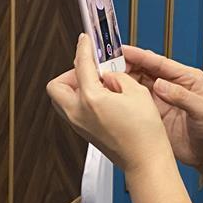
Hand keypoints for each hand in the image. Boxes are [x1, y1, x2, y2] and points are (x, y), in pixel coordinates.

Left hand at [45, 34, 171, 171]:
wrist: (145, 161)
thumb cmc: (144, 133)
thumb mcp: (137, 92)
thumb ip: (117, 77)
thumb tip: (107, 75)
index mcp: (90, 99)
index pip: (81, 65)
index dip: (84, 48)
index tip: (85, 40)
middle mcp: (78, 113)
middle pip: (57, 85)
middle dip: (71, 73)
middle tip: (90, 69)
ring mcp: (78, 125)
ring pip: (62, 99)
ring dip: (75, 87)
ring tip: (98, 84)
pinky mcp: (84, 133)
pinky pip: (72, 110)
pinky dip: (81, 100)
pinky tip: (101, 99)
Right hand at [118, 44, 202, 173]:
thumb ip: (182, 97)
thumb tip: (160, 84)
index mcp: (187, 78)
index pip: (159, 63)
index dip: (139, 56)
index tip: (122, 51)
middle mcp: (172, 86)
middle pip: (144, 70)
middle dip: (125, 65)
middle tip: (106, 64)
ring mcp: (161, 100)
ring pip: (137, 84)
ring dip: (122, 80)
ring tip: (104, 77)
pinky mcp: (153, 113)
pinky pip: (135, 101)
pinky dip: (123, 97)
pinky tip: (112, 95)